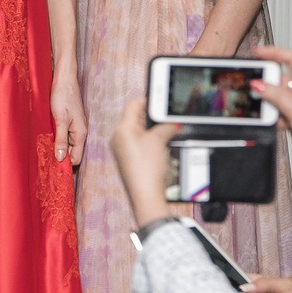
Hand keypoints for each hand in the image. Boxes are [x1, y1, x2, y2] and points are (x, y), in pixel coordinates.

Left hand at [50, 71, 88, 167]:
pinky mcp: (68, 122)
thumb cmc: (63, 97)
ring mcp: (74, 127)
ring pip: (66, 144)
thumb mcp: (60, 119)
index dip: (66, 164)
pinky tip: (46, 140)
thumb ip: (61, 139)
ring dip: (57, 148)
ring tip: (43, 152)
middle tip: (44, 162)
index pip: (76, 158)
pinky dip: (56, 140)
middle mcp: (80, 132)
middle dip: (60, 158)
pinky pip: (63, 136)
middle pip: (71, 152)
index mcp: (81, 133)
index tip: (52, 169)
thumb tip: (60, 158)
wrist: (64, 79)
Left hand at [110, 98, 184, 225]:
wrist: (145, 194)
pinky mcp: (128, 159)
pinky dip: (151, 141)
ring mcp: (122, 149)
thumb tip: (173, 123)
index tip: (161, 99)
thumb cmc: (147, 167)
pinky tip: (162, 145)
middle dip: (153, 117)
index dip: (148, 100)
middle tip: (168, 117)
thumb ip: (166, 126)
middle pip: (136, 118)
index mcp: (122, 129)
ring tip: (168, 131)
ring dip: (153, 130)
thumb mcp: (160, 140)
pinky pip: (139, 144)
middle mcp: (118, 138)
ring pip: (139, 132)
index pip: (134, 106)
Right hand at [251, 45, 291, 186]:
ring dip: (270, 104)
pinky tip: (279, 122)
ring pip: (274, 95)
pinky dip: (272, 115)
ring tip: (274, 114)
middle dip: (268, 87)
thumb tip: (258, 84)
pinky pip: (274, 108)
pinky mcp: (290, 113)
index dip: (274, 53)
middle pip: (278, 79)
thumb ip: (276, 96)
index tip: (257, 52)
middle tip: (259, 92)